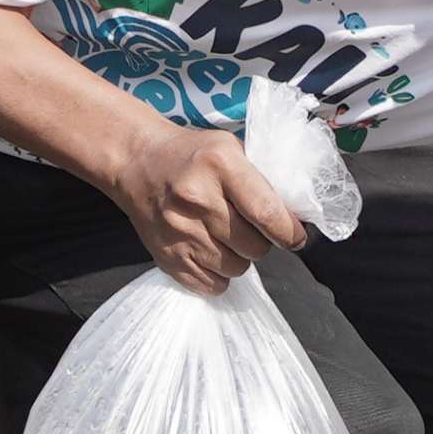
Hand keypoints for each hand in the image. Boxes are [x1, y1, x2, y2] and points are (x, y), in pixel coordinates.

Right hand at [106, 119, 306, 293]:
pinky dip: (218, 274)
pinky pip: (211, 284)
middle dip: (262, 242)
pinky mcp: (166, 255)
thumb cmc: (192, 155)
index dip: (289, 233)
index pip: (266, 213)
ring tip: (227, 237)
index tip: (296, 238)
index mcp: (220, 165)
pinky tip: (212, 252)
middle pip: (254, 246)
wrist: (136, 162)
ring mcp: (178, 231)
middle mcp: (197, 199)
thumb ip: (262, 180)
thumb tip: (295, 218)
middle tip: (250, 228)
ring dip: (240, 258)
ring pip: (236, 268)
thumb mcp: (231, 148)